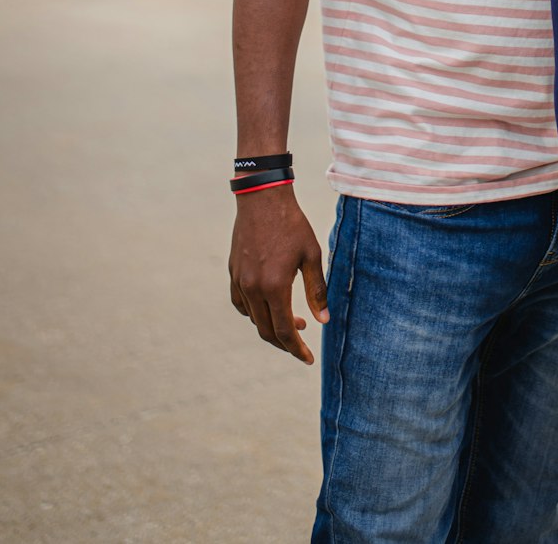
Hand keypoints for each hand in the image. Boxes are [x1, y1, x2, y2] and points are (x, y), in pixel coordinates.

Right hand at [229, 185, 328, 363]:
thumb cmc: (292, 224)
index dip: (296, 349)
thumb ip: (317, 290)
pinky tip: (268, 306)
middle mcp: (253, 288)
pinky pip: (241, 303)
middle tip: (302, 343)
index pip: (284, 331)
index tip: (307, 358)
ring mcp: (240, 280)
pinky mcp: (233, 272)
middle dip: (285, 342)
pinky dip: (254, 312)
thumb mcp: (312, 255)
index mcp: (275, 286)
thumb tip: (324, 320)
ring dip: (270, 326)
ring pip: (253, 318)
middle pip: (266, 330)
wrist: (263, 199)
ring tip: (293, 321)